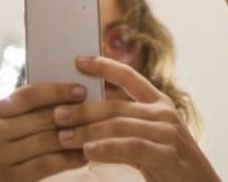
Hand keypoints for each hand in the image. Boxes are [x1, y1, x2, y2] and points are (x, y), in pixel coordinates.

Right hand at [0, 83, 88, 181]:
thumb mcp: (11, 125)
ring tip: (96, 133)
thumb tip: (73, 94)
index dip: (57, 91)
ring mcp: (0, 155)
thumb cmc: (8, 148)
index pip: (29, 95)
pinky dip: (69, 159)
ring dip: (75, 137)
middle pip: (42, 118)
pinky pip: (47, 163)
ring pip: (47, 141)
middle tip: (98, 112)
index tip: (82, 90)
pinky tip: (84, 156)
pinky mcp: (11, 177)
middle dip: (73, 114)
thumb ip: (33, 110)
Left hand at [54, 56, 220, 181]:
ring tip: (63, 137)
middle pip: (116, 105)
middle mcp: (164, 113)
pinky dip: (107, 148)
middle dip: (83, 109)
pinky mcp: (167, 154)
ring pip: (119, 125)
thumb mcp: (150, 138)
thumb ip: (127, 124)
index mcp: (160, 104)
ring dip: (88, 131)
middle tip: (57, 114)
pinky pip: (131, 147)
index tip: (78, 60)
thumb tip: (88, 117)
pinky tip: (88, 152)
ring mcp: (167, 133)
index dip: (103, 66)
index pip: (129, 76)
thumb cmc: (170, 166)